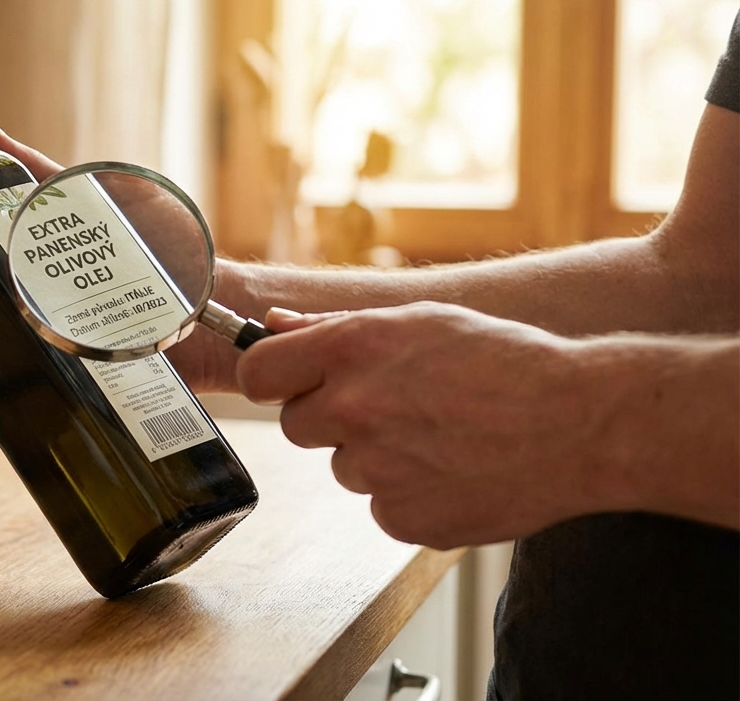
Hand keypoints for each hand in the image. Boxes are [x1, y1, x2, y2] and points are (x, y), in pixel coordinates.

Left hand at [239, 302, 612, 548]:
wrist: (582, 422)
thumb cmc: (506, 362)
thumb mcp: (419, 322)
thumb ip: (335, 327)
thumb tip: (273, 325)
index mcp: (352, 349)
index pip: (258, 372)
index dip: (273, 378)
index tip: (291, 381)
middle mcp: (355, 408)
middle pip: (296, 426)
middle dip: (330, 419)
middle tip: (391, 407)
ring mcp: (377, 469)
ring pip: (345, 467)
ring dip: (376, 457)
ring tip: (440, 435)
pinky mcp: (403, 519)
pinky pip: (382, 507)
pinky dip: (409, 495)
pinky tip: (453, 470)